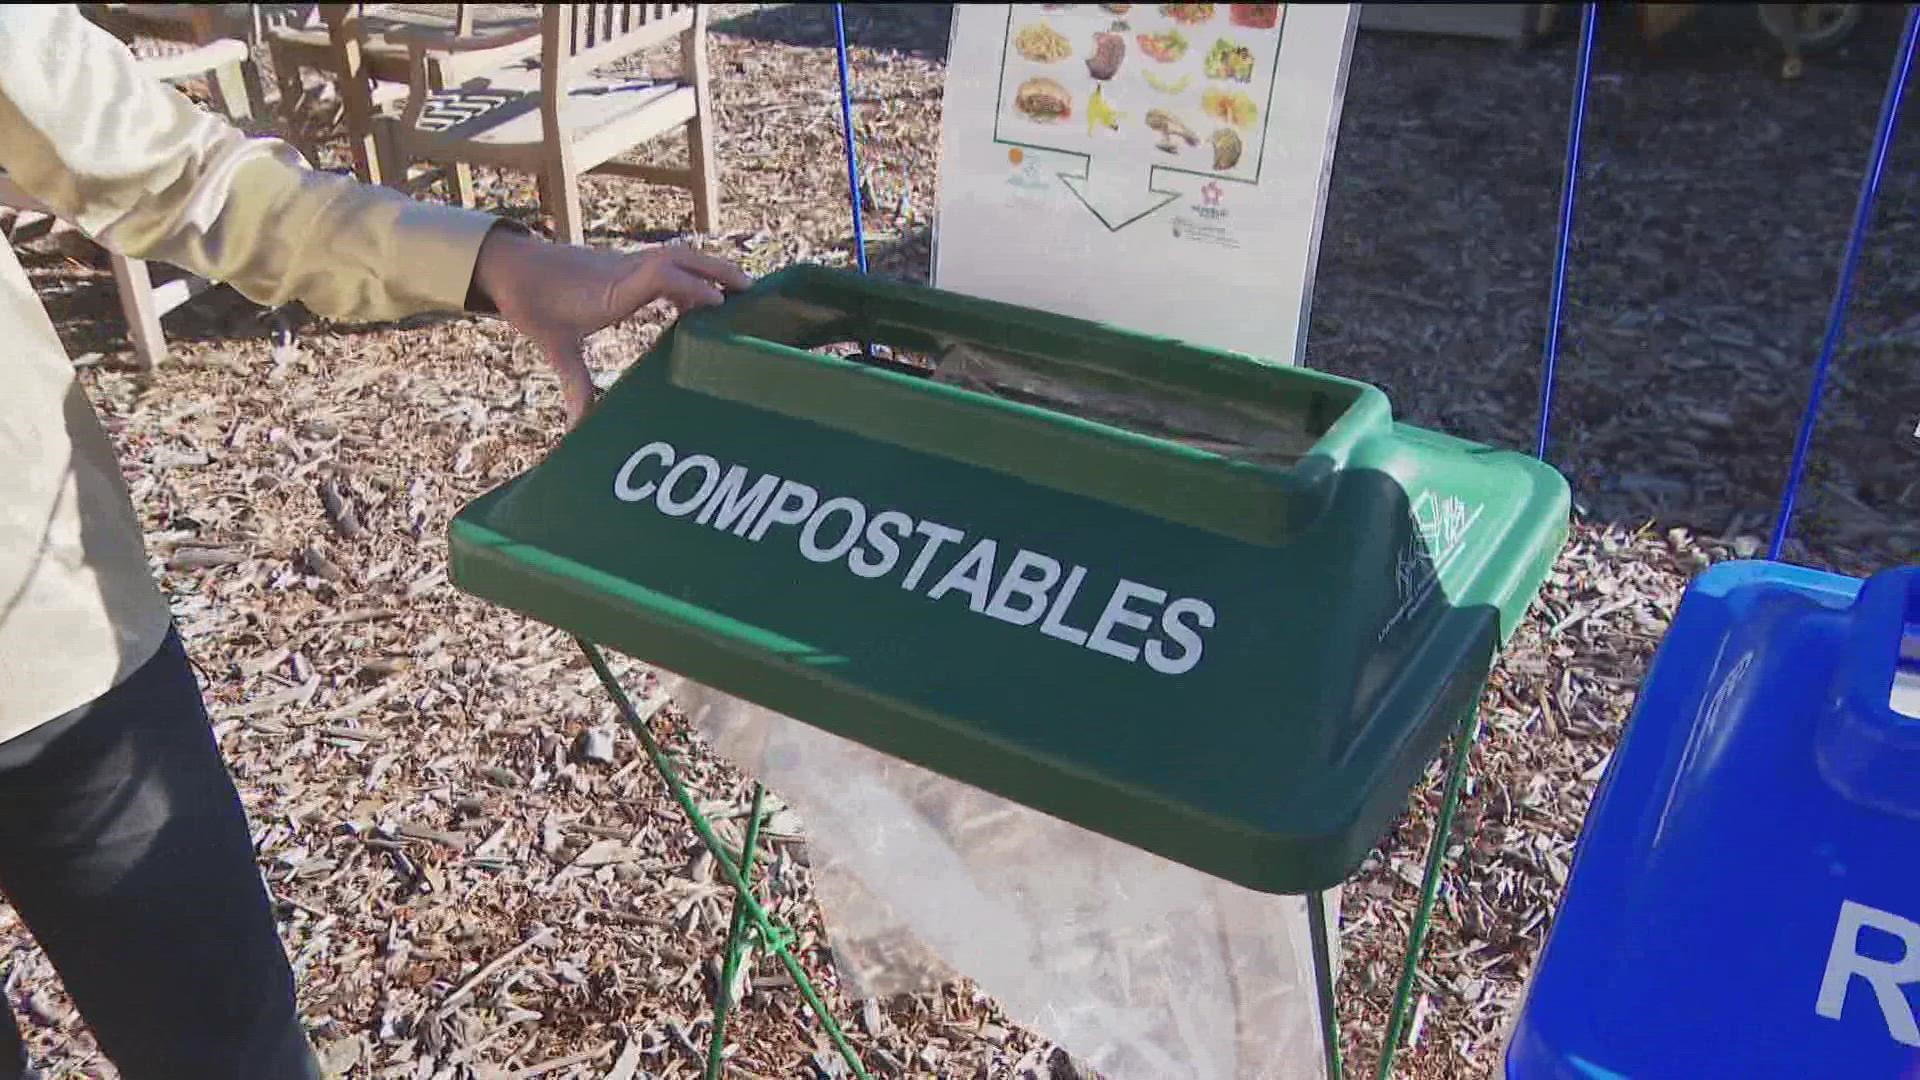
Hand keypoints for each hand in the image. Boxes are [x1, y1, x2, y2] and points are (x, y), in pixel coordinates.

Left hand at [470, 226, 751, 422]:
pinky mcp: (627, 265)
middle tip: (754, 293)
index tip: (720, 306)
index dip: (693, 288)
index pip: (662, 276)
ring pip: (680, 256)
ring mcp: (628, 263)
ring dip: (712, 268)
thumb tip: (580, 430)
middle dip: (720, 272)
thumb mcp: (555, 346)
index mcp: (612, 288)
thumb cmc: (533, 303)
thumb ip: (575, 386)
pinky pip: (670, 263)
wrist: (511, 266)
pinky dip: (694, 275)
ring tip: (743, 290)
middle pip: (683, 258)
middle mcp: (626, 270)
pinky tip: (706, 297)